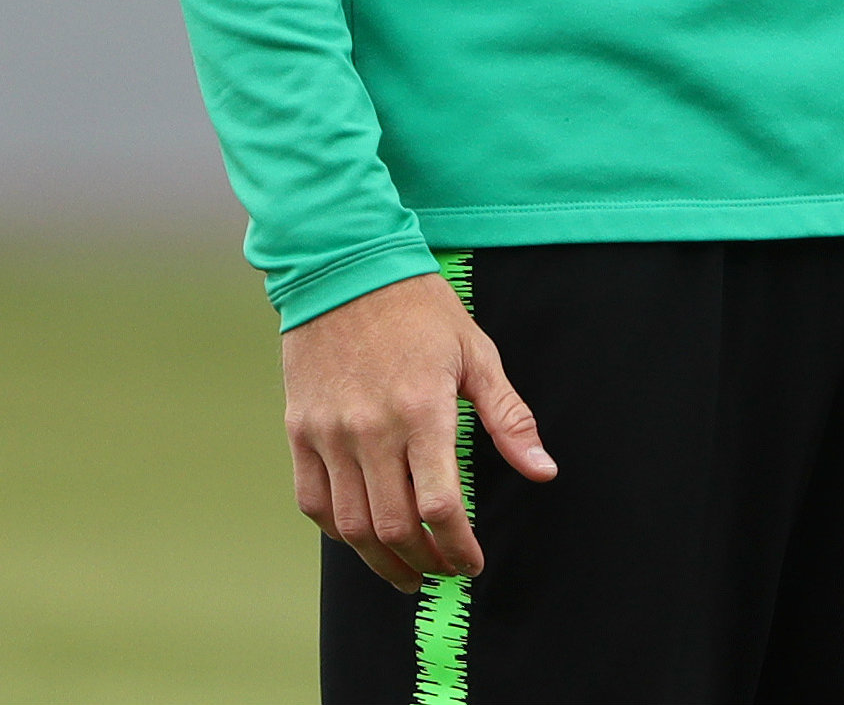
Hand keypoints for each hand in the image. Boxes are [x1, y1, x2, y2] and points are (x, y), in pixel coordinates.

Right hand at [281, 271, 556, 591]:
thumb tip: (543, 471)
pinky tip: (362, 538)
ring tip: (407, 572)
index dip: (459, 546)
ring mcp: (329, 434)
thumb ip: (509, 418)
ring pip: (350, 525)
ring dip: (381, 560)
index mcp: (423, 410)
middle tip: (443, 573)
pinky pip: (313, 501)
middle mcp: (371, 430)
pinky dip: (337, 532)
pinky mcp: (300, 431)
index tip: (472, 562)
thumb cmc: (421, 309)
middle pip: (394, 527)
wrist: (345, 271)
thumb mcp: (478, 354)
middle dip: (424, 563)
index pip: (440, 505)